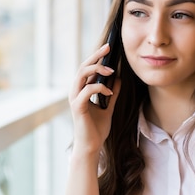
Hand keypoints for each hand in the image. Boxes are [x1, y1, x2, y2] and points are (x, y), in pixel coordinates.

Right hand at [69, 43, 120, 158]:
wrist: (92, 147)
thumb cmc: (97, 129)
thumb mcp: (109, 107)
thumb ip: (113, 93)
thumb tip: (119, 79)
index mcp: (81, 90)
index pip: (88, 68)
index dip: (97, 57)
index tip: (109, 48)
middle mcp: (76, 91)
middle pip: (84, 67)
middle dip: (96, 56)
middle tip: (109, 48)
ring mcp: (75, 98)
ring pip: (82, 74)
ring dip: (98, 69)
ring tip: (112, 70)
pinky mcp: (77, 106)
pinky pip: (87, 90)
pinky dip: (100, 87)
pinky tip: (110, 91)